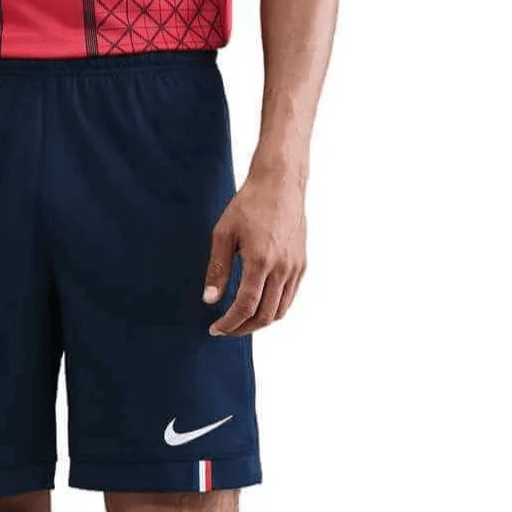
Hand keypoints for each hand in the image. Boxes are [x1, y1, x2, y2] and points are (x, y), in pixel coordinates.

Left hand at [202, 170, 306, 335]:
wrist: (281, 183)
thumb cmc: (249, 204)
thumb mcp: (224, 234)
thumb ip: (217, 270)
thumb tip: (210, 301)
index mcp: (260, 261)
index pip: (246, 306)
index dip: (230, 323)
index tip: (215, 329)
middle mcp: (282, 268)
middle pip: (264, 315)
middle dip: (243, 328)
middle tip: (225, 329)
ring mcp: (295, 267)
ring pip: (280, 311)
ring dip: (259, 322)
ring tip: (240, 321)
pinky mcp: (302, 264)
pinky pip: (289, 297)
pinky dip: (273, 309)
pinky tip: (258, 305)